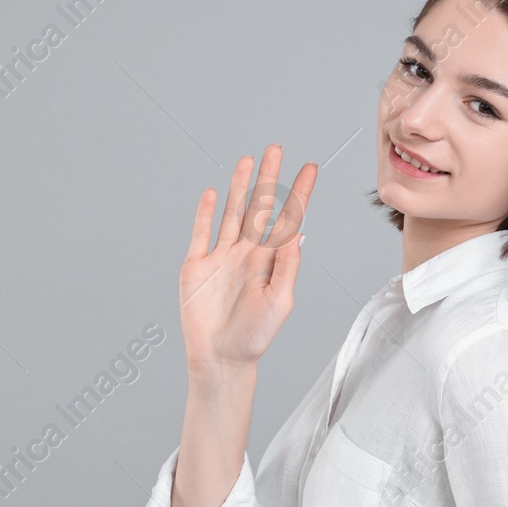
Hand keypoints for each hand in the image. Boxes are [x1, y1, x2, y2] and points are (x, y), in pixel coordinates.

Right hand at [179, 145, 317, 374]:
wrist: (220, 358)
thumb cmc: (254, 336)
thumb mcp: (279, 302)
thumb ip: (287, 267)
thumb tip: (298, 234)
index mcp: (270, 261)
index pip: (287, 219)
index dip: (299, 193)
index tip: (311, 169)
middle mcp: (247, 253)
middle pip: (259, 207)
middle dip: (269, 178)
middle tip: (277, 148)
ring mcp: (221, 257)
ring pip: (231, 212)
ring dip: (239, 186)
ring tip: (248, 160)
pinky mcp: (196, 266)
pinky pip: (200, 233)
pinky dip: (204, 212)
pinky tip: (210, 193)